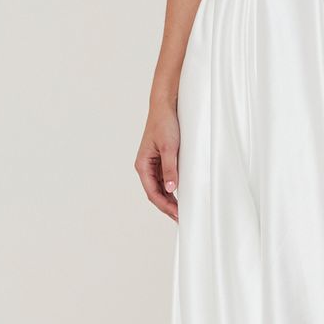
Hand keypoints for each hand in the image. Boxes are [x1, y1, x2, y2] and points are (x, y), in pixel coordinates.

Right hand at [135, 103, 179, 218]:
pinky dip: (171, 190)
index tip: (176, 214)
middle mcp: (146, 167)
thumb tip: (171, 189)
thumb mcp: (170, 147)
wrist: (165, 106)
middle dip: (167, 206)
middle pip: (155, 193)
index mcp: (143, 165)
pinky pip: (165, 180)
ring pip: (160, 188)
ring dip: (169, 200)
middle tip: (181, 217)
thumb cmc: (164, 123)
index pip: (152, 192)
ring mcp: (153, 165)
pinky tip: (180, 196)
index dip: (164, 205)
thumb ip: (170, 169)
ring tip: (181, 210)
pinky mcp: (161, 161)